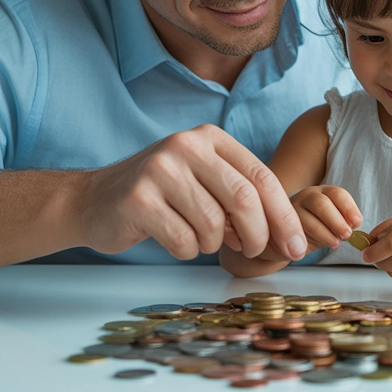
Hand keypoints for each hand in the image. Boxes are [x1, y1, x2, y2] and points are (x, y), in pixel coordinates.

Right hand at [76, 124, 307, 261]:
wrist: (94, 201)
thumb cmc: (161, 197)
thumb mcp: (204, 182)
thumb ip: (241, 199)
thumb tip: (288, 235)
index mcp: (209, 138)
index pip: (261, 177)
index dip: (284, 216)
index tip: (297, 246)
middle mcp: (186, 145)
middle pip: (244, 199)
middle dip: (258, 235)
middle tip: (254, 253)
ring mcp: (160, 170)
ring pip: (213, 225)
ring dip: (212, 244)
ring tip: (196, 237)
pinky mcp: (138, 199)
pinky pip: (183, 241)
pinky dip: (186, 250)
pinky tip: (172, 238)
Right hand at [290, 185, 362, 251]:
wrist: (287, 240)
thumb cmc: (316, 228)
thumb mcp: (332, 223)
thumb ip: (343, 221)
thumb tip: (354, 226)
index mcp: (324, 192)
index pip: (338, 194)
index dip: (349, 208)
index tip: (357, 223)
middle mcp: (308, 196)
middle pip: (322, 204)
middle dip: (337, 221)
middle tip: (347, 235)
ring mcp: (293, 209)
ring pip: (309, 219)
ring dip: (325, 233)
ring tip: (335, 244)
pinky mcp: (283, 224)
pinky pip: (296, 232)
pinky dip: (310, 240)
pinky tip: (317, 246)